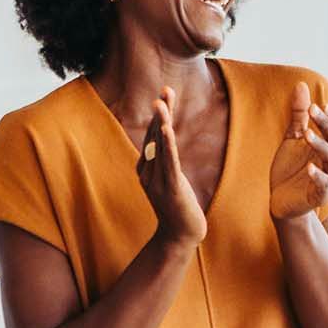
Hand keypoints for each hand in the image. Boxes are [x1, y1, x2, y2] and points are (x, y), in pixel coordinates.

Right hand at [138, 87, 206, 247]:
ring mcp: (157, 181)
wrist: (181, 237)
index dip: (160, 115)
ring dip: (161, 123)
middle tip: (164, 90)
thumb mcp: (172, 181)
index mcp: (146, 169)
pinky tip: (168, 129)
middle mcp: (148, 173)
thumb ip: (167, 162)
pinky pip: (168, 162)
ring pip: (159, 146)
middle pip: (154, 136)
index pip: (153, 136)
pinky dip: (168, 144)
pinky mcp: (170, 189)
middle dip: (161, 113)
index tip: (166, 94)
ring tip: (162, 103)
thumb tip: (166, 139)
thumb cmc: (178, 208)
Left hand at [270, 82, 327, 221]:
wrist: (281, 202)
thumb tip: (302, 85)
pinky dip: (318, 176)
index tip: (322, 105)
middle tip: (313, 110)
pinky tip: (309, 168)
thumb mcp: (292, 138)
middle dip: (326, 124)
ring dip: (320, 145)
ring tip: (306, 134)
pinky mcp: (318, 195)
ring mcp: (327, 179)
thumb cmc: (289, 170)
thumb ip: (299, 115)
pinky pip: (322, 185)